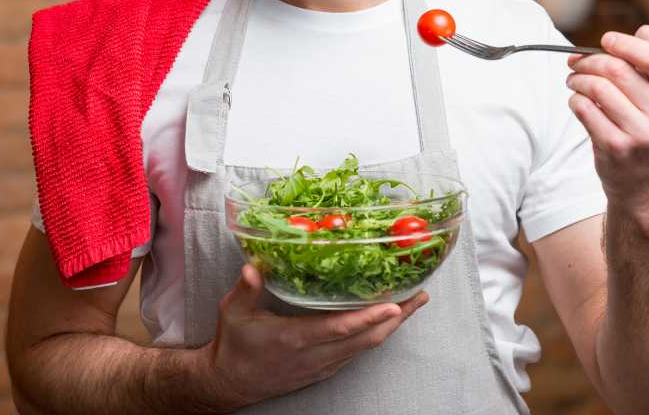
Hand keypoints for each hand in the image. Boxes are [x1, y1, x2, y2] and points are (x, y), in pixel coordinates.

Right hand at [200, 263, 428, 407]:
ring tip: (413, 303)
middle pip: (365, 339)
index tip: (394, 304)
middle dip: (396, 318)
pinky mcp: (324, 369)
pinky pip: (357, 352)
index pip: (339, 329)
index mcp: (294, 338)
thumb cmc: (233, 345)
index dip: (369, 317)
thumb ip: (245, 289)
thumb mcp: (232, 313)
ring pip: (366, 347)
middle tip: (419, 296)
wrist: (229, 383)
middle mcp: (315, 355)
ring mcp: (322, 365)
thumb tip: (253, 266)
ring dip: (392, 326)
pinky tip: (388, 320)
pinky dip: (377, 335)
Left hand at [565, 25, 648, 203]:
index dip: (625, 43)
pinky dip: (574, 100)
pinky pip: (584, 109)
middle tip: (576, 63)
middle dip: (589, 61)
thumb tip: (647, 31)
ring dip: (577, 80)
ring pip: (597, 87)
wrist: (643, 188)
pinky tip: (577, 102)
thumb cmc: (648, 135)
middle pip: (617, 69)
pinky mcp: (615, 147)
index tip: (605, 40)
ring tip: (573, 82)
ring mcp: (640, 133)